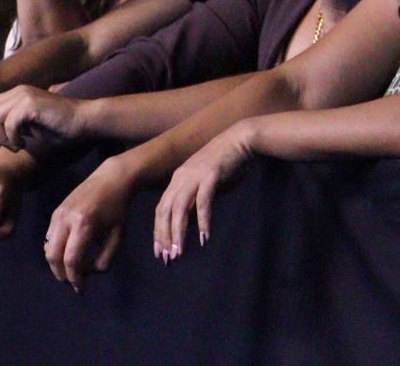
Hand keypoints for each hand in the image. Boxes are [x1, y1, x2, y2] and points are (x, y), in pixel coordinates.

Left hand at [0, 84, 86, 151]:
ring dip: (2, 137)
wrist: (83, 121)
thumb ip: (12, 124)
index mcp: (16, 94)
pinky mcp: (31, 104)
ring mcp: (24, 95)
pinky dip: (13, 137)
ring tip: (17, 146)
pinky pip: (10, 122)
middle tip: (4, 146)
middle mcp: (17, 91)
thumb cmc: (60, 126)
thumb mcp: (29, 126)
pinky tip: (25, 143)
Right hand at [44, 158, 133, 290]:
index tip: (81, 288)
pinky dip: (55, 250)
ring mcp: (58, 214)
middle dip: (61, 273)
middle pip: (53, 256)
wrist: (110, 179)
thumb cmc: (117, 209)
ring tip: (70, 270)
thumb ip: (104, 259)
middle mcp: (66, 219)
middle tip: (73, 282)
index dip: (74, 278)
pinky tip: (67, 254)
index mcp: (84, 225)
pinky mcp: (56, 211)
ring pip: (48, 247)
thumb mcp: (117, 237)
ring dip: (56, 263)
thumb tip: (89, 274)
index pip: (71, 259)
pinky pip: (49, 237)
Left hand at [152, 124, 252, 260]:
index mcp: (177, 180)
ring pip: (179, 208)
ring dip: (178, 232)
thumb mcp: (205, 186)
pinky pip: (203, 202)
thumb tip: (190, 225)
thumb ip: (195, 204)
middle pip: (165, 210)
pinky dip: (203, 221)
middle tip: (167, 258)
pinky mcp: (211, 176)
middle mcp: (181, 178)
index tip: (160, 252)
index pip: (161, 209)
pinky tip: (204, 238)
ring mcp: (194, 176)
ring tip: (179, 252)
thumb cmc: (225, 165)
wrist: (240, 141)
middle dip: (164, 236)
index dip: (159, 231)